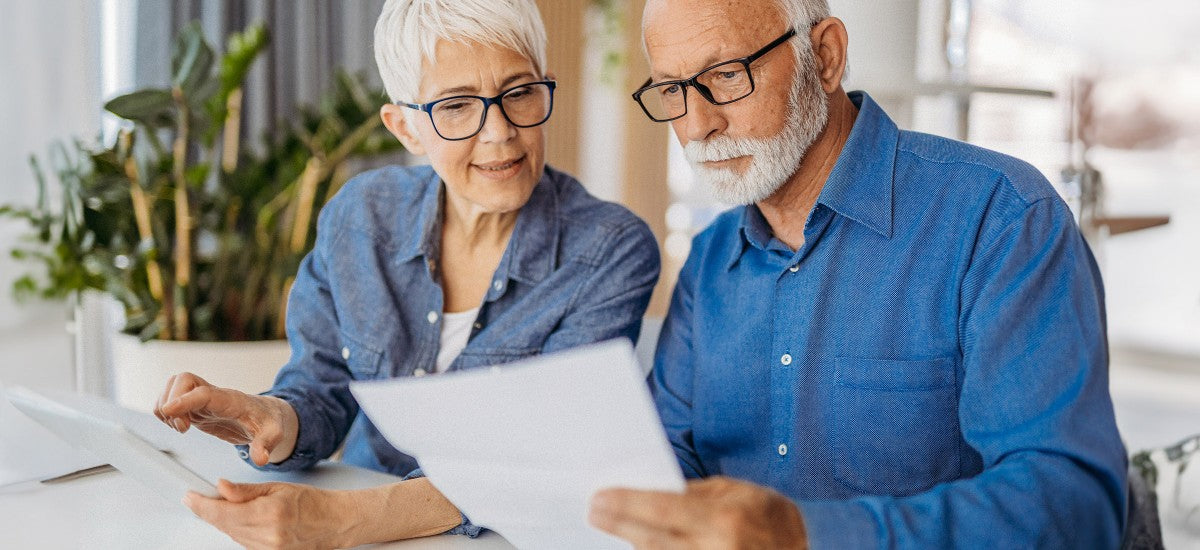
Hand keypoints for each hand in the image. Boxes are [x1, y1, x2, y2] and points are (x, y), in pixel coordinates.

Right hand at [154, 372, 298, 464]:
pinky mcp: (194, 406)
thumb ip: (265, 445)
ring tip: (181, 427)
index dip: (184, 399)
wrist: (264, 415)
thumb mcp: (273, 434)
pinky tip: (179, 425)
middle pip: (181, 380)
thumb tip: (260, 459)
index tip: (169, 410)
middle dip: (172, 403)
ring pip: (172, 386)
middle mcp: (213, 394)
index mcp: (230, 400)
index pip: (203, 393)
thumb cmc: (268, 421)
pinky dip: (165, 412)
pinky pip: (170, 398)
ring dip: (166, 407)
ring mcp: (201, 398)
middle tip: (183, 428)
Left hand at [184, 479, 356, 549]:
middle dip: (211, 510)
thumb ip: (246, 491)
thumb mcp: (278, 487)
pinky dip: (239, 530)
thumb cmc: (311, 503)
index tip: (190, 497)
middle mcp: (268, 536)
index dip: (202, 505)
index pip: (223, 512)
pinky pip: (243, 543)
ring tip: (234, 506)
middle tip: (202, 497)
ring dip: (226, 520)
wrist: (333, 523)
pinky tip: (246, 519)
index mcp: (270, 513)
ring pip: (232, 535)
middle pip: (224, 525)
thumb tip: (221, 487)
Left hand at [589, 476, 807, 549]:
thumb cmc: (771, 519)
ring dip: (635, 541)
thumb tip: (653, 491)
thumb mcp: (740, 492)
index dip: (627, 504)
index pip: (663, 510)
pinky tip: (640, 541)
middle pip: (652, 541)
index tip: (600, 498)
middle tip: (594, 511)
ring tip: (614, 522)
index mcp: (725, 520)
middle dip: (620, 524)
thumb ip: (697, 494)